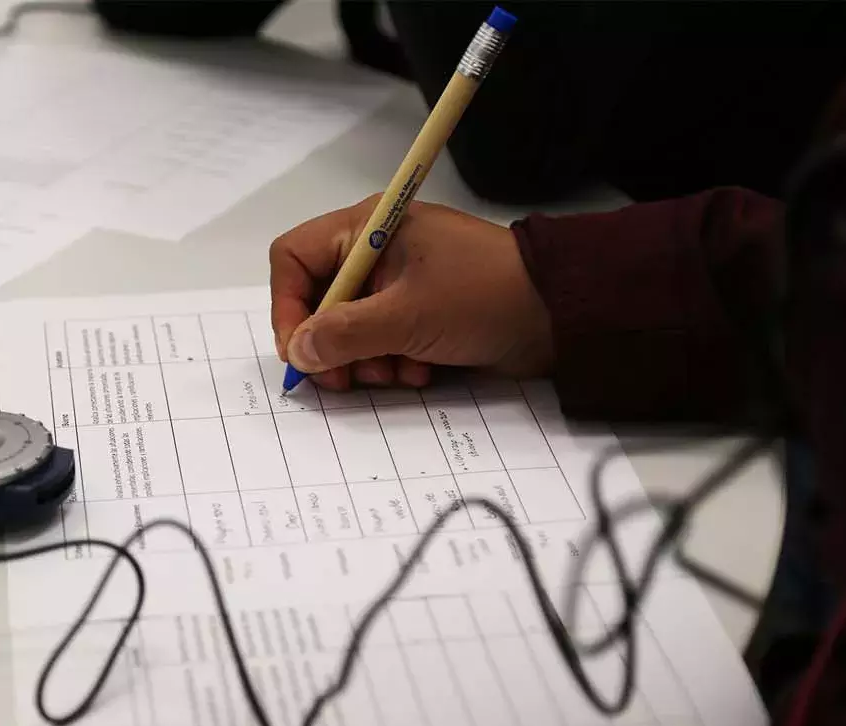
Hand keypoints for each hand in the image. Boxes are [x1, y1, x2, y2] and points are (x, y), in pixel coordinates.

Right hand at [269, 195, 554, 389]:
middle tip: (346, 379)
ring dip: (366, 360)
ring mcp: (399, 283)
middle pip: (319, 300)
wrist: (558, 314)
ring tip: (397, 372)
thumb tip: (297, 352)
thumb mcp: (406, 318)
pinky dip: (395, 361)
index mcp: (368, 228)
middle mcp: (377, 250)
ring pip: (349, 328)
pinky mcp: (420, 312)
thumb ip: (344, 335)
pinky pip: (383, 341)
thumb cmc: (482, 296)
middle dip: (331, 344)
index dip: (287, 306)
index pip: (294, 258)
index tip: (300, 352)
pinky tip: (422, 370)